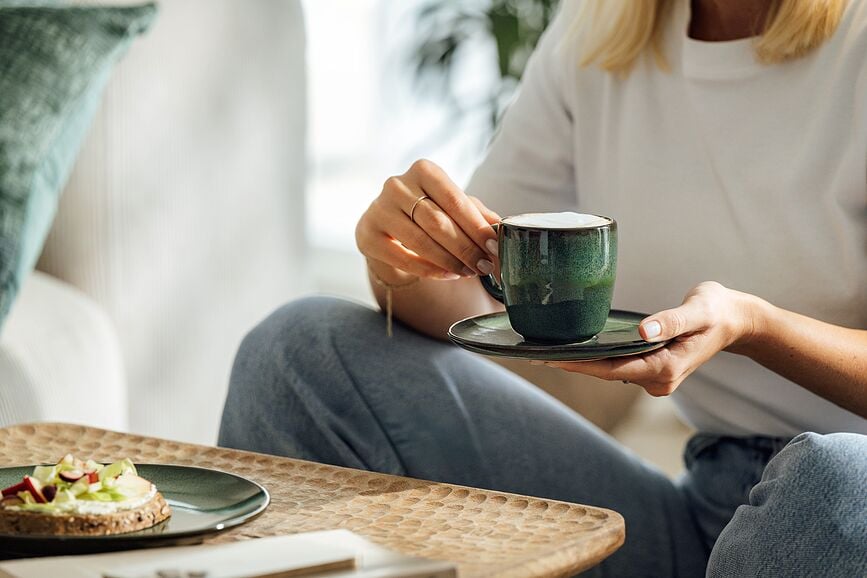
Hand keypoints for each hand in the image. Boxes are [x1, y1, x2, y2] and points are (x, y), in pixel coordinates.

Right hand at [356, 159, 499, 281]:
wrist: (386, 225)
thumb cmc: (427, 211)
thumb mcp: (452, 206)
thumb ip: (477, 214)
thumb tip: (503, 228)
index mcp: (423, 170)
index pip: (455, 200)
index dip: (477, 226)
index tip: (495, 247)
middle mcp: (397, 185)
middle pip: (438, 222)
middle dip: (465, 248)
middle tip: (484, 266)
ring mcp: (379, 209)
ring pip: (420, 241)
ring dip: (450, 261)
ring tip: (469, 273)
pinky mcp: (367, 235)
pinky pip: (402, 258)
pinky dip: (429, 270)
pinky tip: (448, 275)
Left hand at [541, 282, 758, 396]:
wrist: (734, 319)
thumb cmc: (716, 311)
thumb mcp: (698, 311)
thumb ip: (671, 320)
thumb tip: (643, 332)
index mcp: (666, 368)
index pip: (612, 369)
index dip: (579, 366)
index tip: (550, 360)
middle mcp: (657, 379)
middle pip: (604, 373)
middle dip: (570, 365)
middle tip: (532, 356)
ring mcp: (653, 376)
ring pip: (608, 371)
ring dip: (578, 362)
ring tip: (543, 352)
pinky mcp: (650, 366)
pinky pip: (615, 364)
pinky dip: (593, 357)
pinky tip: (571, 348)